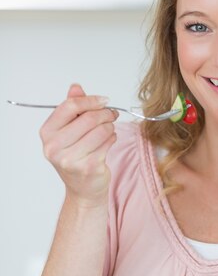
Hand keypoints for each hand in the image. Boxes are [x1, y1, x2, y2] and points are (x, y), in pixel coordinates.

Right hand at [39, 84, 118, 205]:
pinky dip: (112, 138)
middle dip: (105, 113)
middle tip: (112, 114)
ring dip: (110, 126)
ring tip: (108, 130)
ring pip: (101, 130)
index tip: (104, 100)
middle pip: (88, 118)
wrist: (82, 188)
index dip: (90, 100)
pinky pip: (108, 142)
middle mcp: (54, 147)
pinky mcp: (89, 167)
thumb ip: (72, 107)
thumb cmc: (75, 156)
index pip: (69, 106)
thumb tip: (76, 87)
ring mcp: (71, 159)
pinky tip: (108, 141)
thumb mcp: (68, 130)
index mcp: (47, 132)